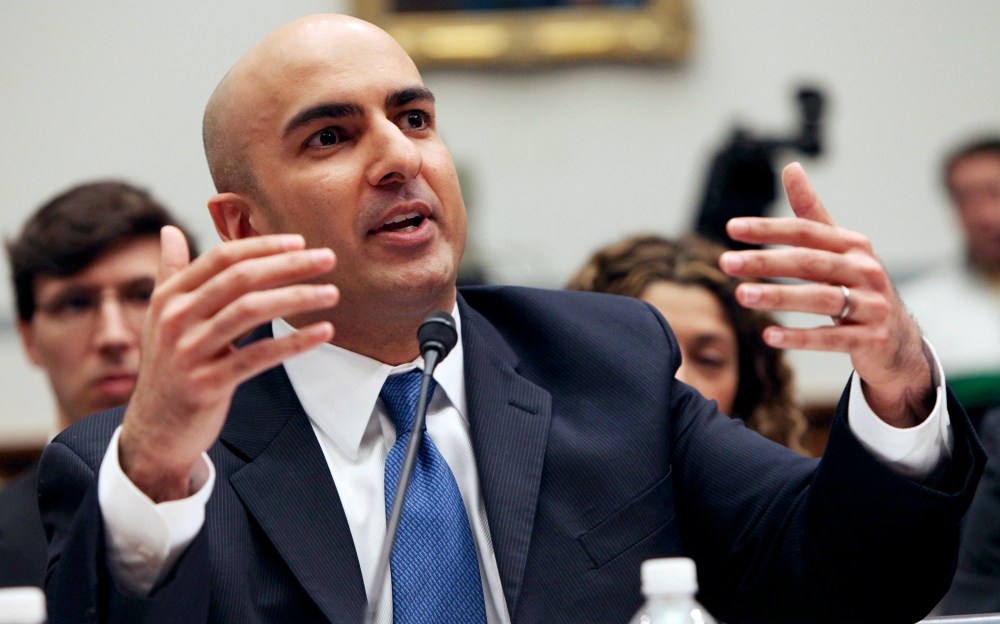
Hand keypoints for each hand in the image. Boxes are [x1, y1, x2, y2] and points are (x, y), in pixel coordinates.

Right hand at [119, 226, 338, 501]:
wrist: (154, 428)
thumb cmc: (170, 366)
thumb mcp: (163, 317)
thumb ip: (170, 272)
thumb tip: (170, 229)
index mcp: (169, 297)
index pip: (221, 258)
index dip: (262, 246)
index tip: (300, 242)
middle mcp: (176, 319)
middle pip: (241, 278)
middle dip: (289, 265)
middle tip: (327, 259)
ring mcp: (190, 352)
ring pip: (251, 311)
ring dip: (297, 298)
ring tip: (331, 293)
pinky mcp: (208, 384)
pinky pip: (259, 356)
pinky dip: (295, 342)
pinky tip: (323, 332)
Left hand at [719, 162, 932, 427]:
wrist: (898, 339)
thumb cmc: (857, 285)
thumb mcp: (838, 248)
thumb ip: (812, 213)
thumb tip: (790, 167)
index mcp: (853, 245)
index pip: (805, 231)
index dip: (768, 229)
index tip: (731, 228)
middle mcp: (865, 270)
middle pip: (809, 262)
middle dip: (765, 261)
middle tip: (725, 262)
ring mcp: (872, 305)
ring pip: (820, 298)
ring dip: (778, 296)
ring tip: (741, 295)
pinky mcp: (871, 338)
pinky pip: (832, 338)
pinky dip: (800, 337)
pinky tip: (769, 336)